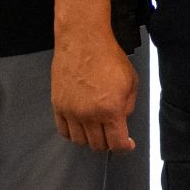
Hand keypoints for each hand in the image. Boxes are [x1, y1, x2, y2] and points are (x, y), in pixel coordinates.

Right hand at [51, 28, 136, 151]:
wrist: (84, 42)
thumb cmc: (109, 57)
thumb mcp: (131, 81)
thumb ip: (129, 105)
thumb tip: (122, 119)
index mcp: (110, 110)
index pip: (117, 143)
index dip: (125, 148)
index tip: (127, 145)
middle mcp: (89, 115)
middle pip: (98, 145)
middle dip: (108, 143)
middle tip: (112, 135)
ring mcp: (71, 112)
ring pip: (80, 141)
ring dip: (90, 140)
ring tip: (97, 130)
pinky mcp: (58, 105)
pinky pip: (63, 130)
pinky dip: (72, 133)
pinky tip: (80, 127)